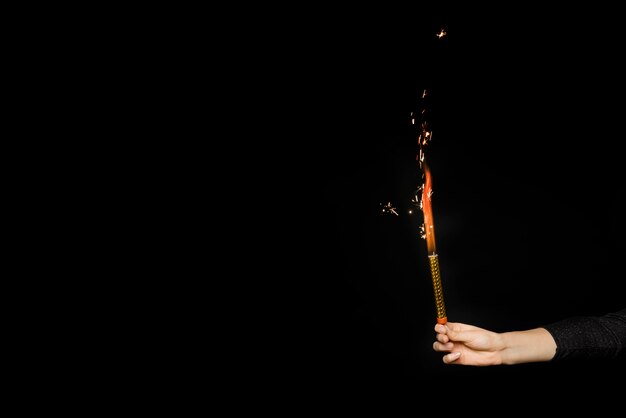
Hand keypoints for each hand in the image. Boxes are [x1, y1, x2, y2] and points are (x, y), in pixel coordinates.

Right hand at [433, 322, 555, 364]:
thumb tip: (442, 329)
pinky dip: (449, 357)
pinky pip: (446, 359)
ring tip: (451, 346)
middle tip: (446, 339)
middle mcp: (453, 338)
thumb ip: (455, 334)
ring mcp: (454, 348)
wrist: (496, 351)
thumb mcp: (469, 334)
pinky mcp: (457, 359)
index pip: (441, 327)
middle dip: (440, 338)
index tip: (441, 329)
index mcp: (456, 329)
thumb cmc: (485, 339)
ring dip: (442, 347)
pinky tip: (457, 355)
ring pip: (439, 348)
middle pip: (438, 337)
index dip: (439, 328)